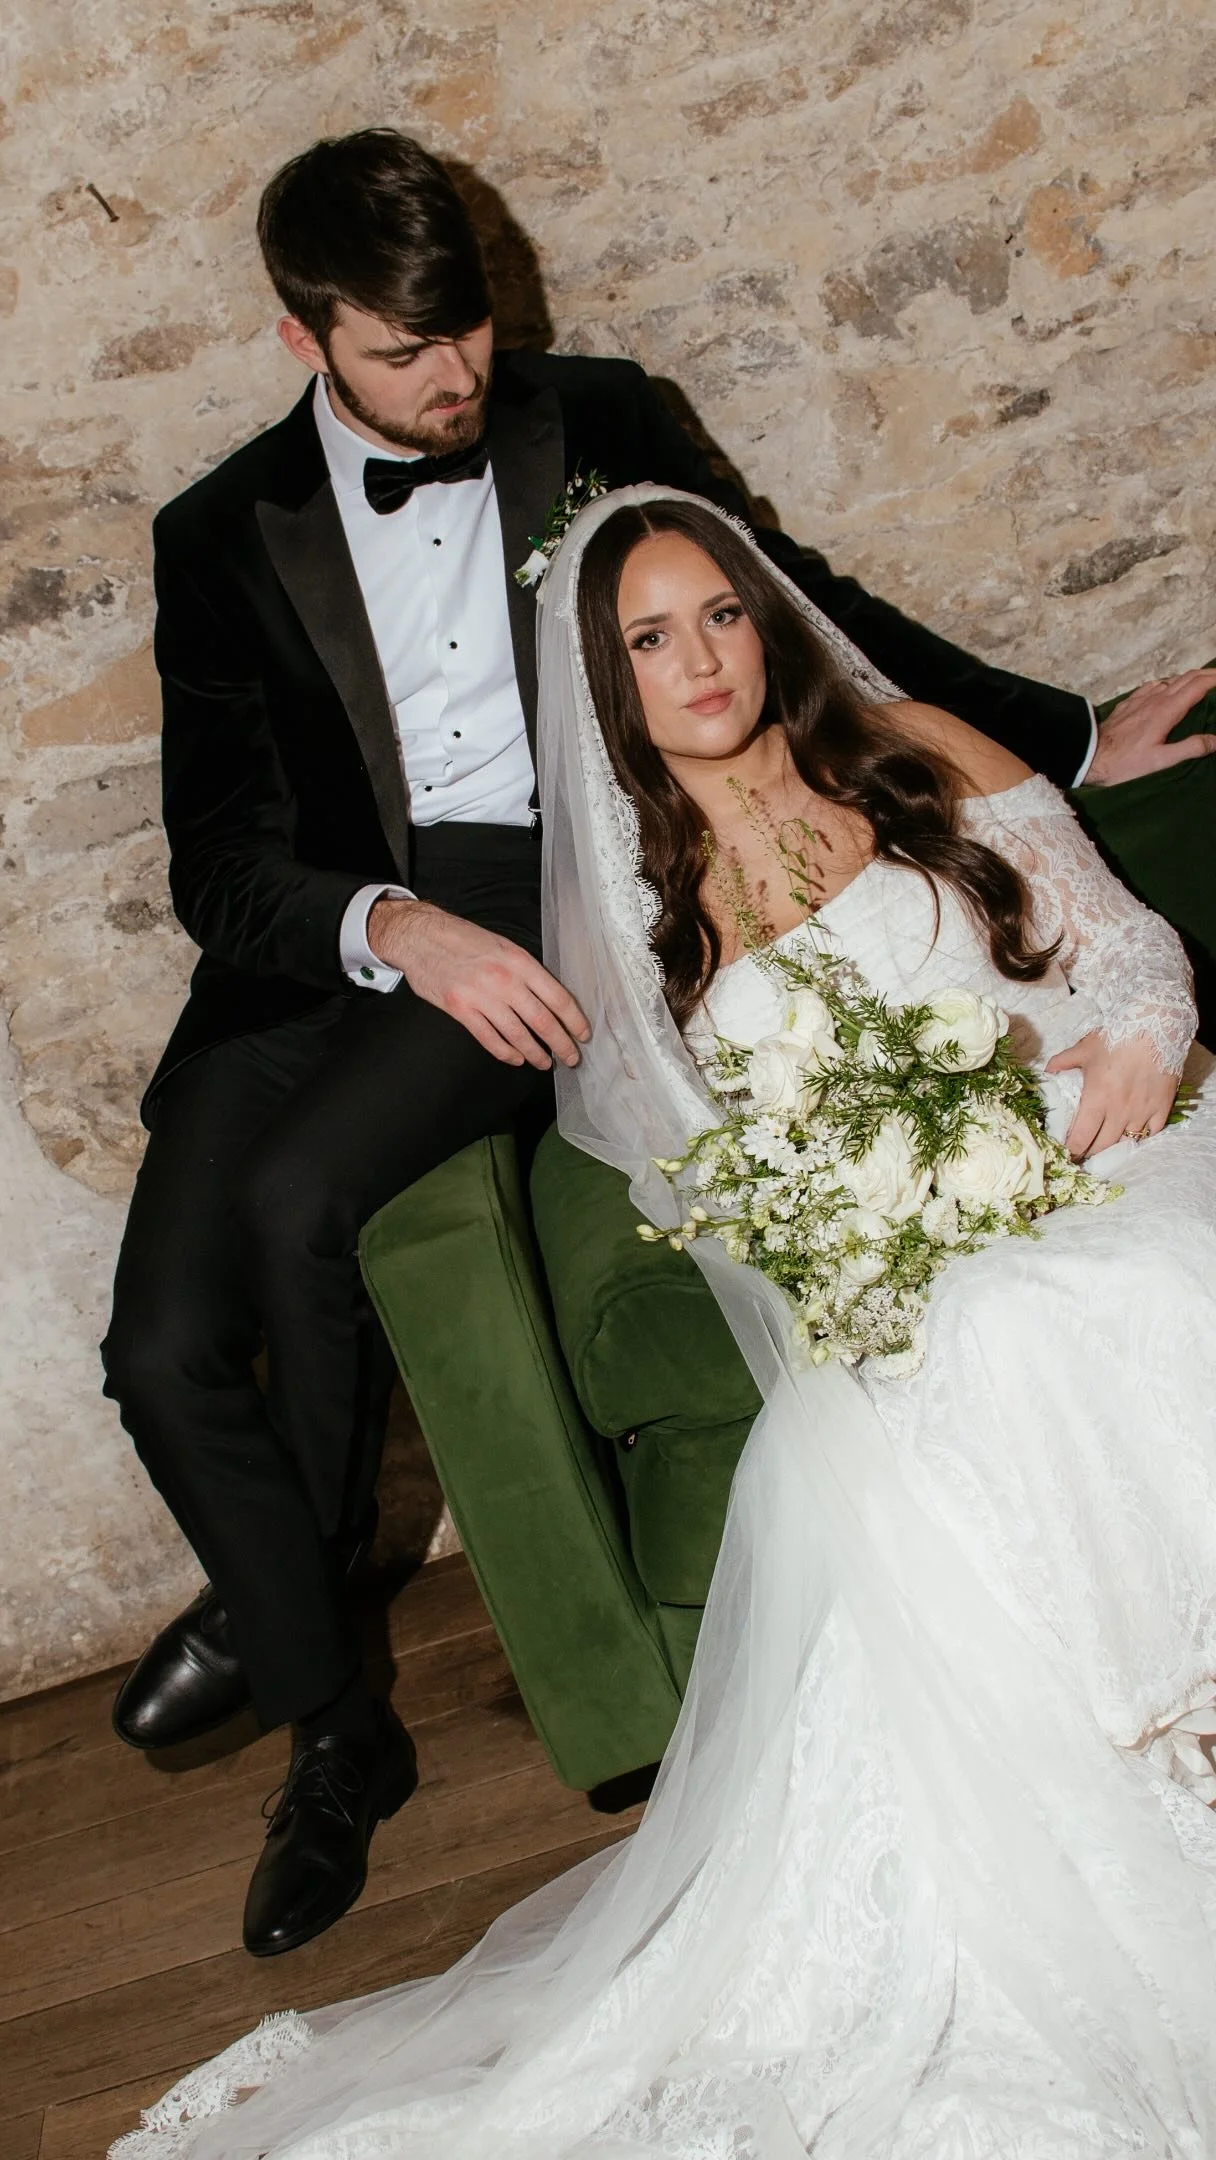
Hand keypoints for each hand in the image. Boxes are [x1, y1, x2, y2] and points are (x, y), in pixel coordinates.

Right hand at [368, 897, 589, 1069]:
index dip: (574, 1020)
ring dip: (535, 1053)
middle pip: (542, 1020)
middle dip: (561, 1043)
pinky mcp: (460, 1009)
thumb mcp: (503, 945)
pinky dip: (506, 1053)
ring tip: (545, 1062)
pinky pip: (489, 1039)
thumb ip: (526, 971)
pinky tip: (516, 1058)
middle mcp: (504, 979)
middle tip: (571, 1058)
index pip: (557, 997)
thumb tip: (551, 999)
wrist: (421, 936)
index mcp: (519, 961)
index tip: (583, 1034)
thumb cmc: (463, 939)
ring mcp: (481, 996)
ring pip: (518, 1034)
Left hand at [1044, 1031, 1176, 1156]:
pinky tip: (1132, 1131)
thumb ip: (1063, 1062)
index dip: (1072, 1150)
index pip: (1081, 1137)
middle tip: (1083, 1151)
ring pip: (1126, 1142)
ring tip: (1106, 1143)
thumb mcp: (1085, 1048)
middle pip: (1102, 1146)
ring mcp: (1142, 1111)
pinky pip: (1152, 1132)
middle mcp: (1119, 1111)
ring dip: (1114, 1145)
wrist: (1156, 1025)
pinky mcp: (1162, 1107)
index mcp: (1097, 1098)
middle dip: (1090, 1151)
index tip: (1067, 1153)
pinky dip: (1141, 1135)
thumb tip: (1048, 1071)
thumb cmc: (1118, 1036)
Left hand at [1085, 669, 1215, 785]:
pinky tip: (1169, 688)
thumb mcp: (1160, 760)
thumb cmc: (1124, 763)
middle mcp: (1155, 698)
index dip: (1214, 679)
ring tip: (1202, 683)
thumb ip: (1190, 748)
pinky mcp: (1130, 702)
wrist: (1090, 756)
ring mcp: (1141, 698)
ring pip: (1171, 679)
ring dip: (1190, 678)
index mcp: (1166, 710)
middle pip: (1187, 677)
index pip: (1197, 686)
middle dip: (1207, 674)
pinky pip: (1154, 685)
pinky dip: (1169, 683)